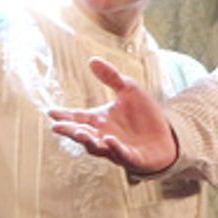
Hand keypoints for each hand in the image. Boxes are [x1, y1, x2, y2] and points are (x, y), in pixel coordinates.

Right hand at [47, 57, 177, 174]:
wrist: (166, 136)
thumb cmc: (144, 115)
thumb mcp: (129, 90)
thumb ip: (111, 77)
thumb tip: (92, 60)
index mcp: (99, 120)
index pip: (78, 117)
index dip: (64, 115)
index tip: (50, 112)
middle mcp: (103, 135)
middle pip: (82, 134)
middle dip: (69, 131)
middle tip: (57, 127)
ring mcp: (115, 149)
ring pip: (97, 147)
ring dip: (88, 141)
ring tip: (80, 133)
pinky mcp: (132, 158)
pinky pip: (121, 154)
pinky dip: (115, 148)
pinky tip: (109, 140)